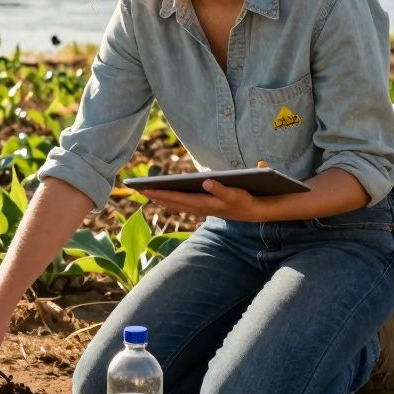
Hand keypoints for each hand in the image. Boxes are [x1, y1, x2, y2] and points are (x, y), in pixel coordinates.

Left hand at [141, 179, 266, 221]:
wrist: (252, 212)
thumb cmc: (243, 199)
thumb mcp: (234, 193)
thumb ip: (220, 188)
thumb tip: (207, 181)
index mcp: (203, 203)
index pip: (178, 197)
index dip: (162, 193)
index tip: (148, 188)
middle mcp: (199, 208)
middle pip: (173, 202)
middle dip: (157, 195)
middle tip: (140, 189)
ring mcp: (200, 210)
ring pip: (176, 205)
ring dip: (161, 200)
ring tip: (147, 193)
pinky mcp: (203, 209)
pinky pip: (182, 206)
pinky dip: (170, 202)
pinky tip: (163, 199)